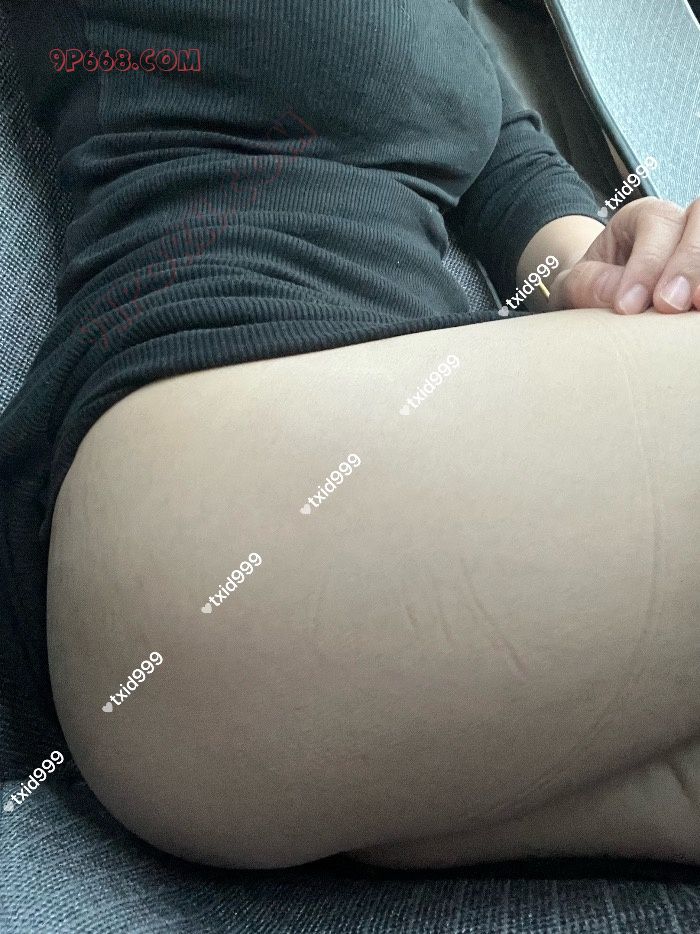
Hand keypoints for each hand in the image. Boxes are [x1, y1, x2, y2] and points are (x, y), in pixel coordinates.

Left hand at [548, 197, 699, 314]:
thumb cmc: (589, 290)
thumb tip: (616, 294)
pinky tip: (695, 316)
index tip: (627, 307)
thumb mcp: (574, 285)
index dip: (646, 264)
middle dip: (687, 263)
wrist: (598, 305)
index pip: (657, 221)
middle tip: (668, 306)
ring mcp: (696, 249)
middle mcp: (679, 225)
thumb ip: (586, 284)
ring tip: (694, 310)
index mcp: (642, 218)